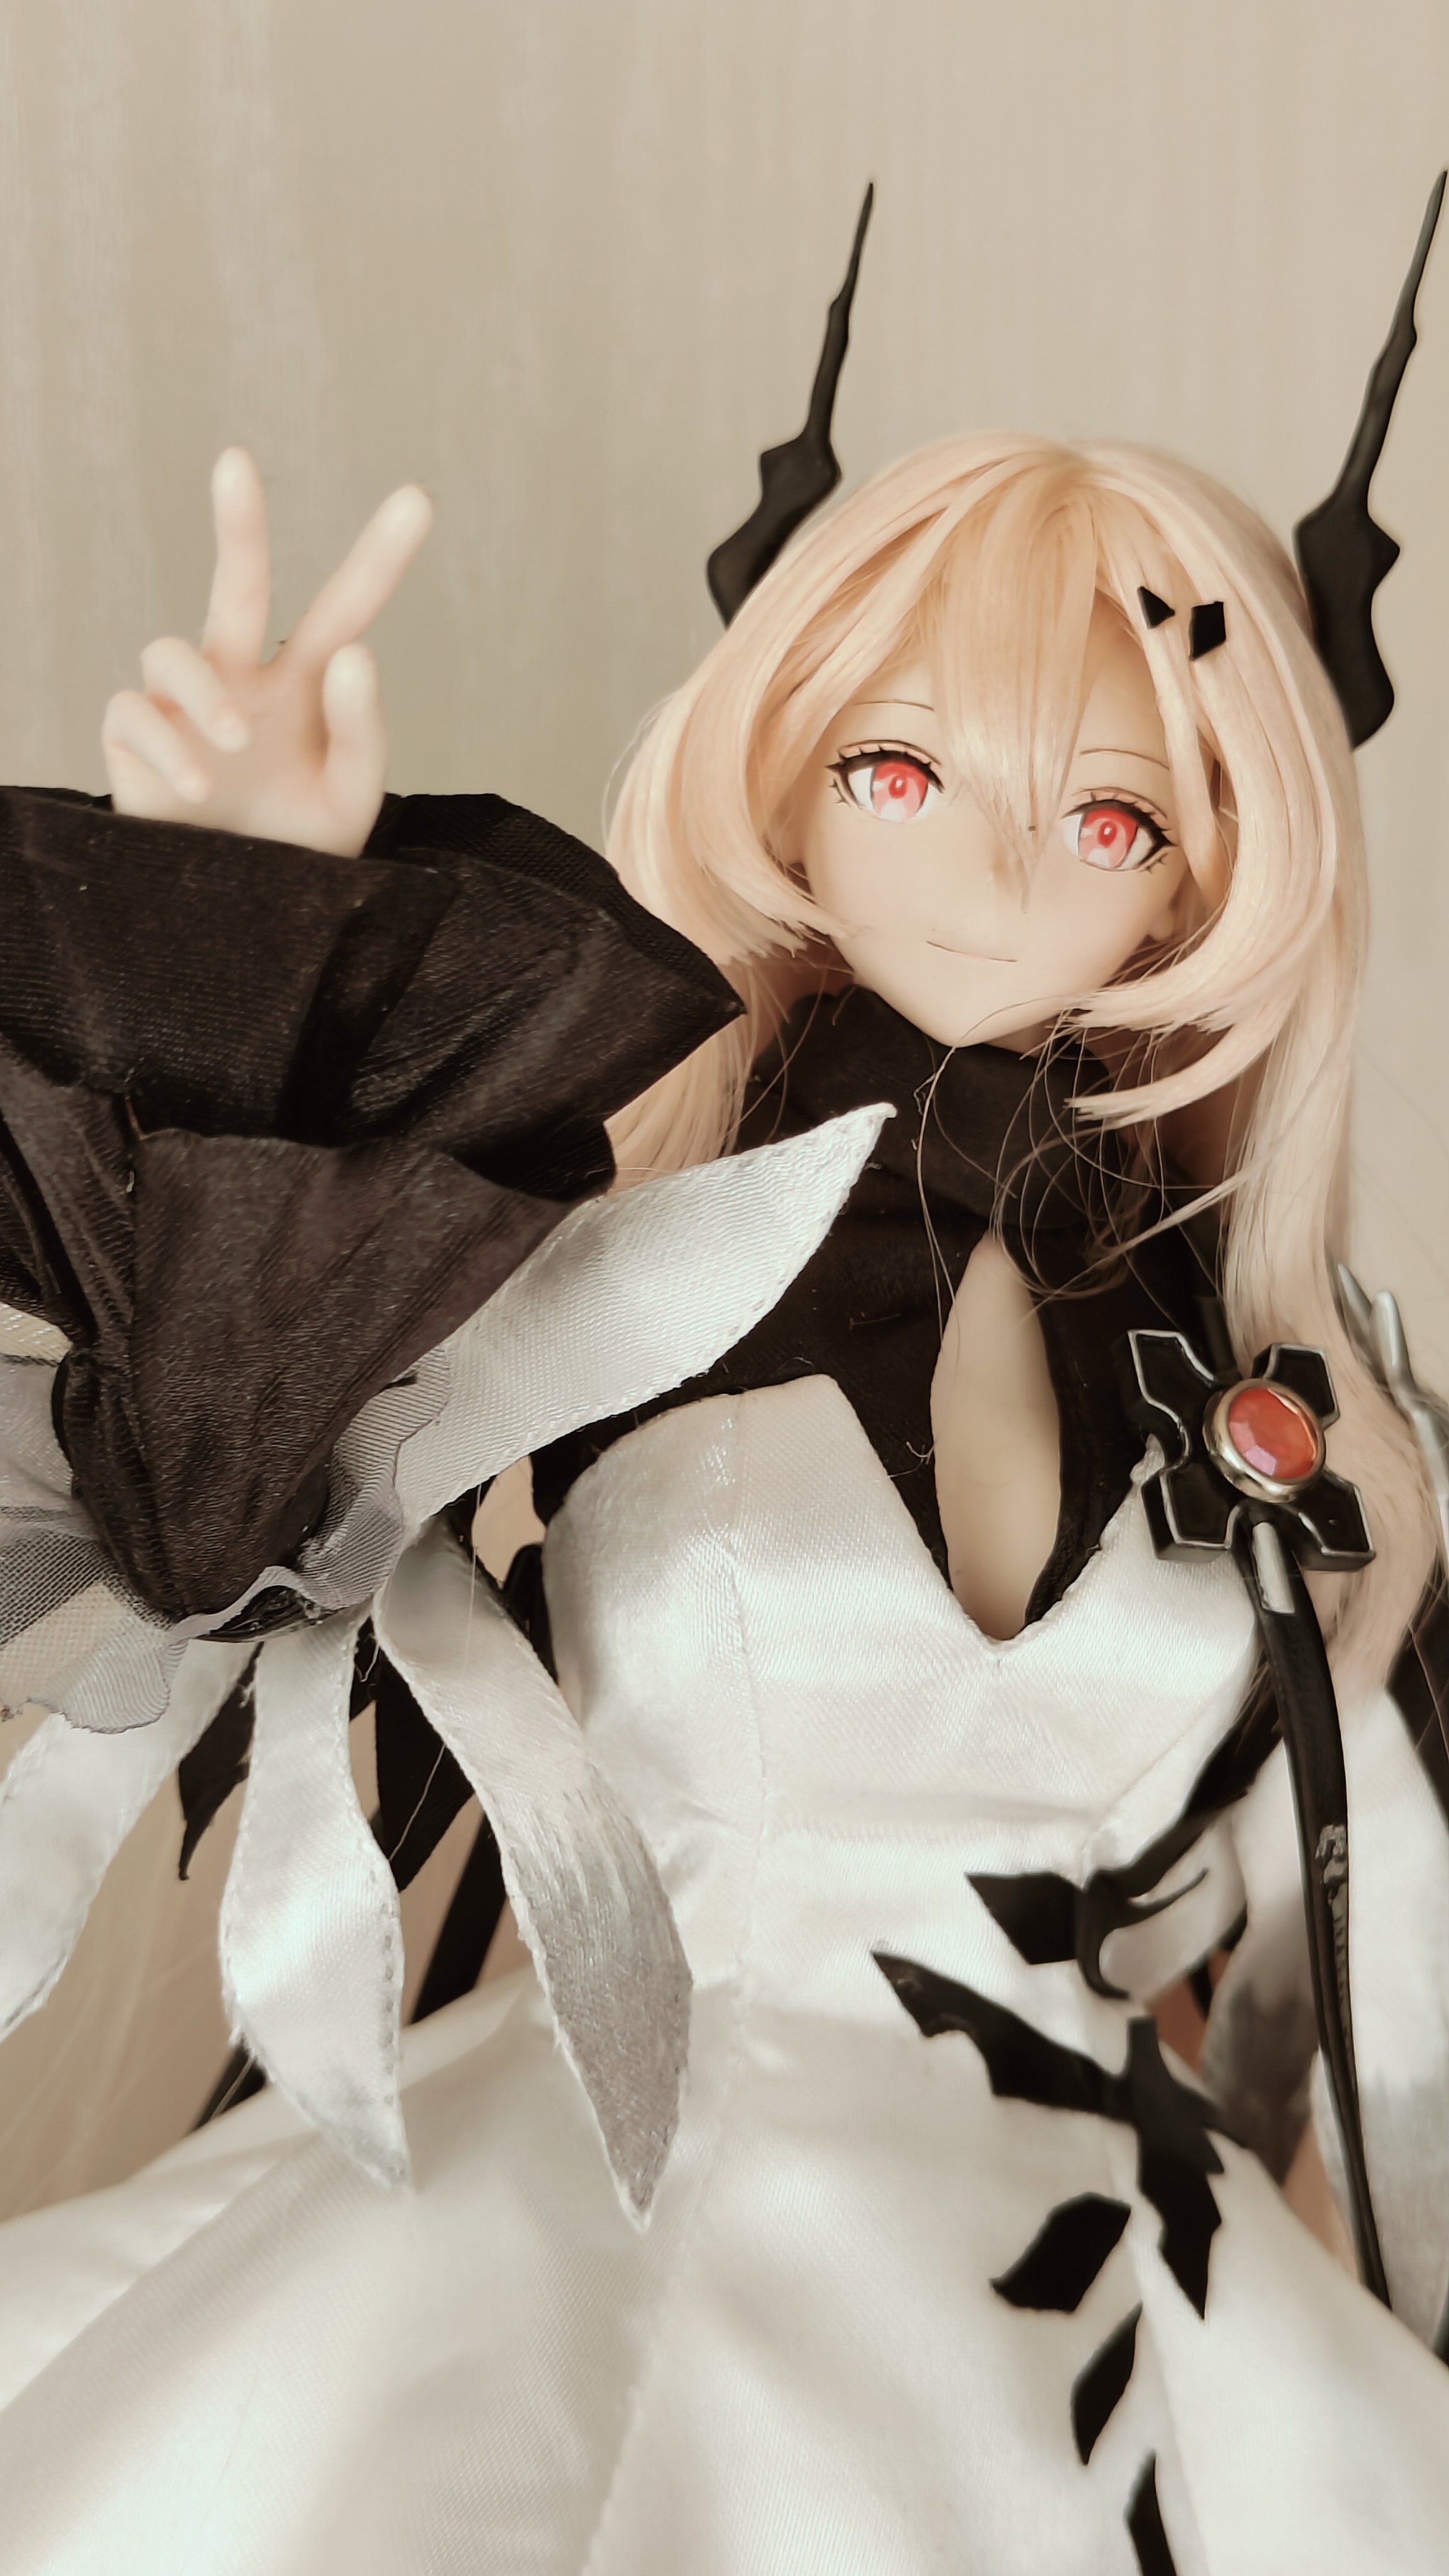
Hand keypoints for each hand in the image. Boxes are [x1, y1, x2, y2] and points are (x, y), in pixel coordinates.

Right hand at [102, 448, 433, 857]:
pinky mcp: (135, 738)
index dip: (378, 558)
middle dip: (237, 524)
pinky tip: (198, 784)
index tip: (420, 499)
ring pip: (171, 648)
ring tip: (234, 743)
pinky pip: (135, 712)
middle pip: (238, 585)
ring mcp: (183, 705)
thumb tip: (354, 653)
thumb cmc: (303, 854)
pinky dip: (167, 743)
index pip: (344, 610)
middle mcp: (242, 680)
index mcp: (306, 686)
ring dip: (206, 691)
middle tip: (236, 460)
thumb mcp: (352, 798)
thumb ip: (361, 729)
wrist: (247, 921)